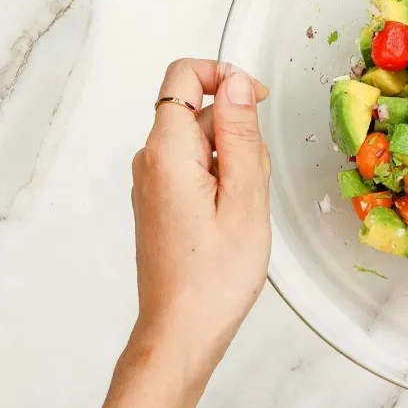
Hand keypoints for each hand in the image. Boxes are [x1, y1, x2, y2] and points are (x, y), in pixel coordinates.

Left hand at [129, 58, 270, 381]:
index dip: (224, 75)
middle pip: (198, 110)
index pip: (183, 76)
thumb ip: (241, 134)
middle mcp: (150, 161)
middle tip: (257, 181)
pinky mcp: (161, 202)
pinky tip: (234, 217)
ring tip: (245, 208)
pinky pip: (196, 168)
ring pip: (202, 141)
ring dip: (234, 159)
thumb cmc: (215, 276)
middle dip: (238, 130)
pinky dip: (223, 179)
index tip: (257, 102)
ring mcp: (153, 182)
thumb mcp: (245, 198)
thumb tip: (237, 83)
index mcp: (167, 152)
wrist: (181, 332)